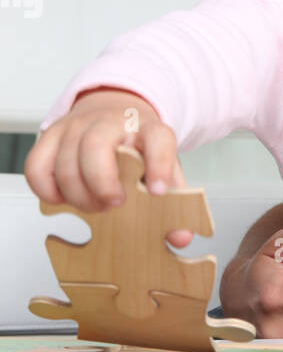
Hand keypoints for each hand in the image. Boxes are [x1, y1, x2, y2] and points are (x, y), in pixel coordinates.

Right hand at [24, 87, 191, 247]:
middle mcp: (109, 121)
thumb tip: (178, 238)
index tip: (157, 191)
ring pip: (64, 162)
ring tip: (96, 205)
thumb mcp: (162, 166)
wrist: (112, 112)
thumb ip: (173, 200)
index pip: (158, 139)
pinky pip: (36, 167)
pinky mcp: (50, 136)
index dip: (159, 166)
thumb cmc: (137, 146)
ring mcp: (75, 126)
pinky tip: (66, 198)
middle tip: (114, 203)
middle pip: (95, 147)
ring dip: (78, 195)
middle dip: (102, 185)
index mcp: (147, 128)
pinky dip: (47, 191)